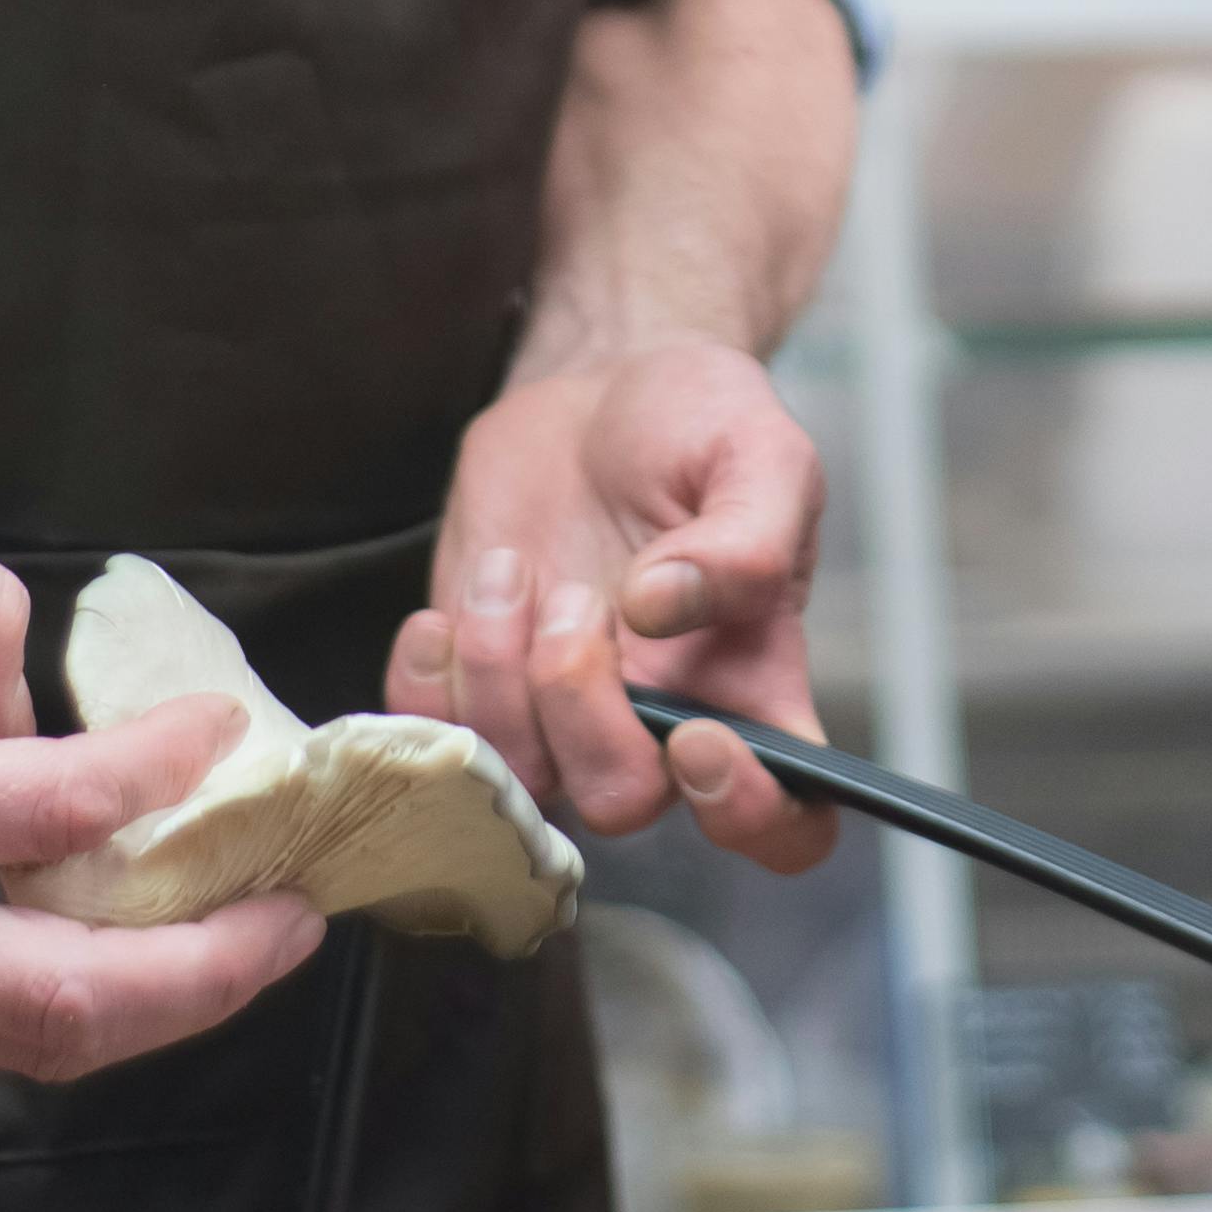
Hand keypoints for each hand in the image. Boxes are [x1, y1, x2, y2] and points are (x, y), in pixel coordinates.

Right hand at [0, 466, 324, 1075]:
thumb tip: (44, 709)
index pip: (63, 815)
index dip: (168, 771)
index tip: (224, 731)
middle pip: (76, 1005)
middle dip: (216, 966)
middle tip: (302, 908)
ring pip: (29, 1045)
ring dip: (156, 1000)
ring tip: (245, 933)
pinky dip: (64, 999)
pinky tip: (125, 935)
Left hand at [393, 340, 837, 872]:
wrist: (598, 391)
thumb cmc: (697, 423)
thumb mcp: (759, 451)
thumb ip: (744, 537)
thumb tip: (665, 609)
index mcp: (754, 685)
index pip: (785, 820)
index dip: (746, 813)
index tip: (699, 737)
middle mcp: (662, 720)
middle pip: (623, 800)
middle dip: (580, 709)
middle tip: (577, 599)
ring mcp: (562, 712)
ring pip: (520, 775)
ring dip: (496, 675)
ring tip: (511, 570)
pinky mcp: (480, 683)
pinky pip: (437, 739)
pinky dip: (426, 684)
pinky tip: (449, 609)